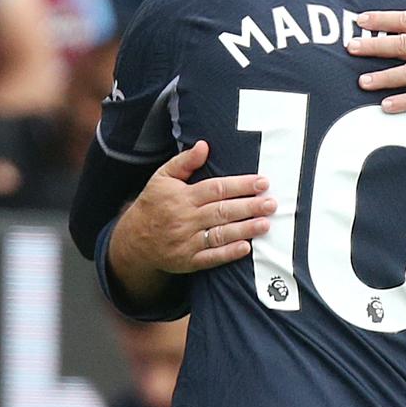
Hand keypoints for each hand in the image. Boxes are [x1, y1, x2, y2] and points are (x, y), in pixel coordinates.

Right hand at [112, 140, 276, 276]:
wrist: (134, 240)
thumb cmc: (154, 204)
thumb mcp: (162, 178)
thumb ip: (184, 162)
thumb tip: (204, 145)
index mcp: (182, 196)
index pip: (216, 189)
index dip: (240, 185)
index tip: (262, 182)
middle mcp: (185, 219)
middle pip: (221, 211)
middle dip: (249, 207)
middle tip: (271, 204)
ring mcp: (186, 241)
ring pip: (219, 235)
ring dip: (244, 229)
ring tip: (265, 224)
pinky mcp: (187, 261)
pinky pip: (210, 258)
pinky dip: (228, 254)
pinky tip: (245, 248)